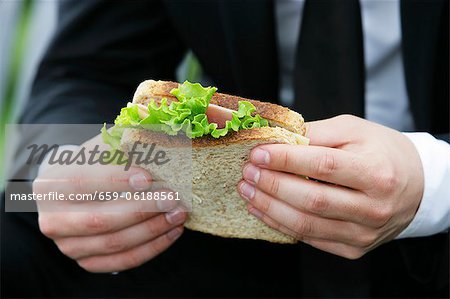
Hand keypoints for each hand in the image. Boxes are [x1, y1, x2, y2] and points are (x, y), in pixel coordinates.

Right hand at [33, 134, 186, 272]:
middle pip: (100, 219)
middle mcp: (53, 220)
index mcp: (51, 185)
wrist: (80, 190)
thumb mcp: (104, 147)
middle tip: (173, 197)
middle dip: (142, 209)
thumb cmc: (97, 164)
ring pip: (115, 244)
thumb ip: (123, 144)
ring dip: (153, 230)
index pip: (83, 183)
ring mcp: (68, 246)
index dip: (116, 181)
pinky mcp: (88, 262)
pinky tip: (172, 232)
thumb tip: (152, 140)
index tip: (148, 177)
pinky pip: (123, 262)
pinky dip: (152, 248)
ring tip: (179, 214)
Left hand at [237, 115, 423, 258]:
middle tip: (247, 172)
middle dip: (272, 185)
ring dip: (269, 207)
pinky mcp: (353, 248)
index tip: (258, 153)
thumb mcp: (355, 131)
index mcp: (376, 173)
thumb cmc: (382, 153)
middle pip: (312, 200)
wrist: (415, 186)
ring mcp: (363, 233)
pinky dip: (280, 223)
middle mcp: (373, 208)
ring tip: (247, 190)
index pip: (324, 166)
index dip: (287, 160)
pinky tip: (262, 208)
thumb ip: (317, 133)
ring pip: (306, 224)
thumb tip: (277, 139)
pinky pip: (309, 238)